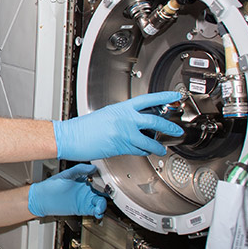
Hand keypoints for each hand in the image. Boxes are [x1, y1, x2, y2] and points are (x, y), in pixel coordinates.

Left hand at [28, 164, 106, 218]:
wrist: (42, 199)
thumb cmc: (51, 186)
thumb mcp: (66, 175)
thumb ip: (79, 170)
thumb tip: (92, 168)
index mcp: (84, 180)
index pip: (98, 180)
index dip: (105, 181)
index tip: (108, 183)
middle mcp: (86, 190)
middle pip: (102, 192)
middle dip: (107, 194)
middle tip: (107, 195)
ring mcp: (84, 199)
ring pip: (100, 202)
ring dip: (103, 204)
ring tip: (100, 206)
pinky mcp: (82, 208)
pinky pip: (94, 210)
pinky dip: (98, 212)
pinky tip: (98, 211)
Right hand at [53, 91, 183, 160]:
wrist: (71, 137)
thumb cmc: (84, 127)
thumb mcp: (106, 115)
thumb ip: (122, 117)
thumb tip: (134, 122)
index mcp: (121, 108)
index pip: (147, 100)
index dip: (163, 97)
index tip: (174, 96)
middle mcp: (124, 120)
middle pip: (154, 121)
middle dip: (168, 126)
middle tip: (176, 129)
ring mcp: (123, 134)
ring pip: (148, 140)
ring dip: (157, 146)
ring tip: (162, 148)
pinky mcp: (120, 147)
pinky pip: (138, 150)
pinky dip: (143, 151)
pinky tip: (145, 152)